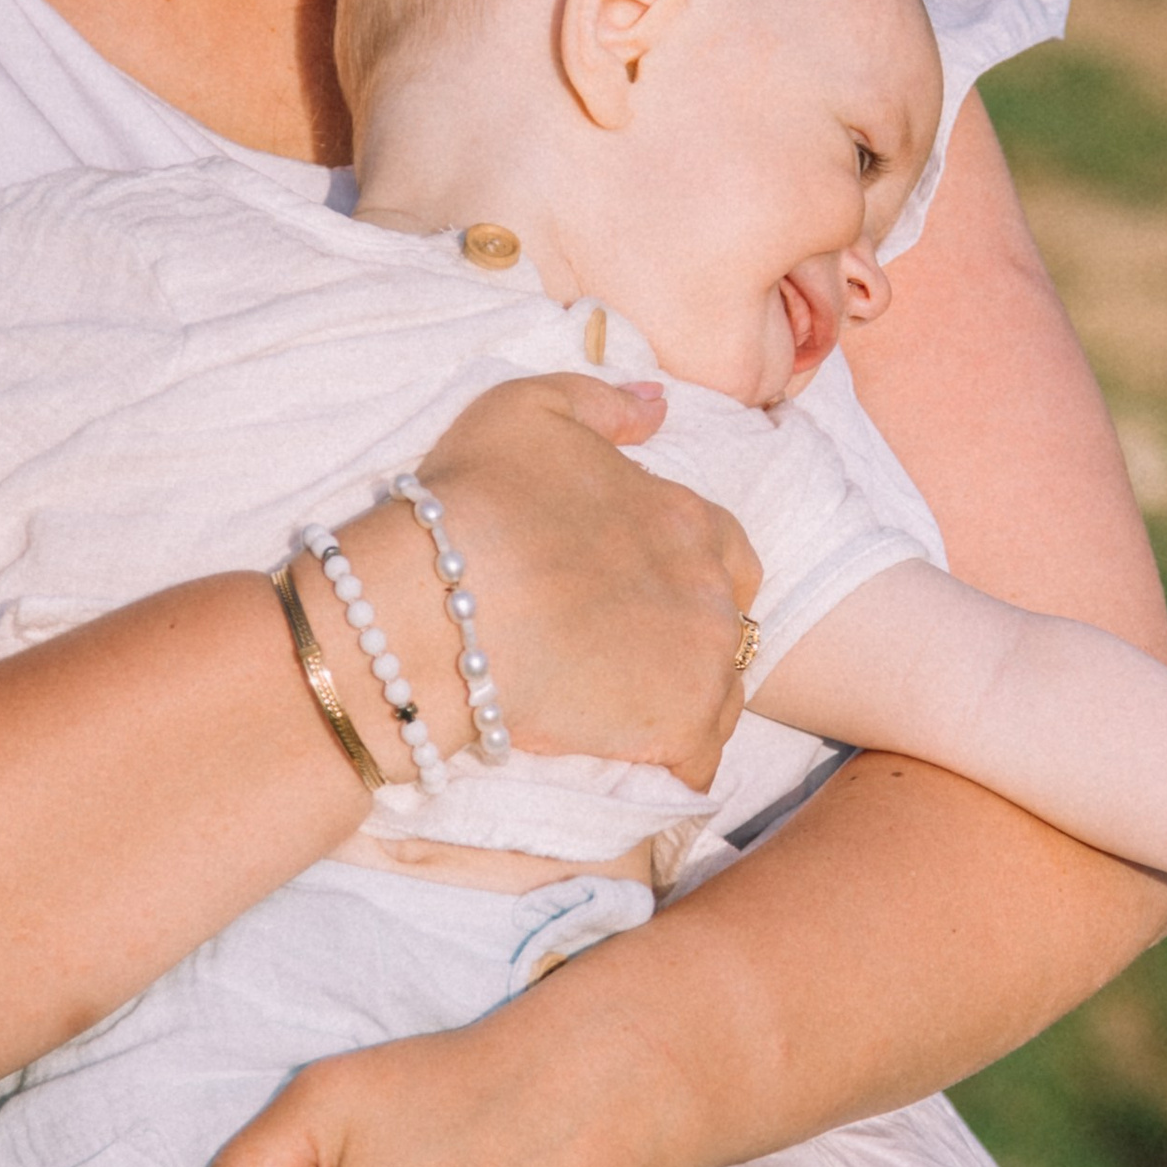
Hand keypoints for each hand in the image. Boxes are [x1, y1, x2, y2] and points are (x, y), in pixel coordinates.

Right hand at [329, 373, 757, 787]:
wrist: (440, 603)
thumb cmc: (477, 498)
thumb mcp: (531, 408)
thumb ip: (605, 403)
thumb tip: (659, 406)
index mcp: (687, 516)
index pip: (724, 551)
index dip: (686, 572)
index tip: (642, 591)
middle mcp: (712, 587)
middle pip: (726, 624)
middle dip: (689, 638)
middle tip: (631, 655)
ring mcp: (703, 662)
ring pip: (720, 694)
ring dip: (684, 701)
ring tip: (627, 712)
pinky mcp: (679, 728)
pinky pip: (700, 759)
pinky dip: (676, 762)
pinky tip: (636, 759)